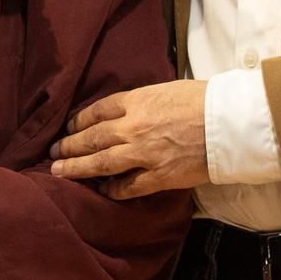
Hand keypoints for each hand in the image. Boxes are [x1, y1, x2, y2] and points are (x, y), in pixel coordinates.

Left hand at [49, 80, 210, 197]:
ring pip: (100, 164)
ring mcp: (143, 154)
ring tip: (58, 171)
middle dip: (68, 147)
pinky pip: (127, 187)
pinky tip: (101, 190)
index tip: (69, 128)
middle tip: (52, 153)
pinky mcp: (158, 177)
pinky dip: (111, 190)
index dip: (78, 122)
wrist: (227, 122)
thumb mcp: (163, 90)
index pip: (95, 112)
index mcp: (134, 102)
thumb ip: (139, 102)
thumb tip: (124, 112)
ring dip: (77, 169)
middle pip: (91, 139)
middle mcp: (132, 128)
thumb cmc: (201, 100)